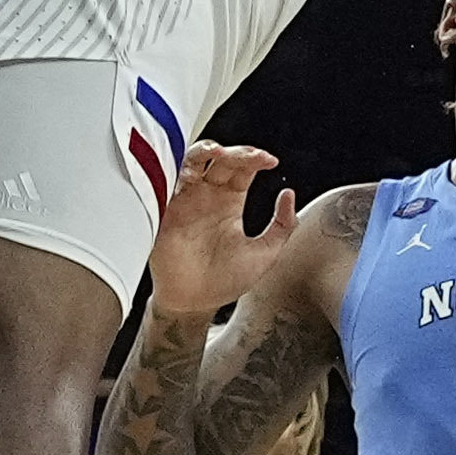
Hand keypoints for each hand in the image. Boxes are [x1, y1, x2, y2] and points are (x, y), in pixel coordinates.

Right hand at [144, 140, 286, 322]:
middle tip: (252, 157)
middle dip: (237, 152)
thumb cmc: (224, 281)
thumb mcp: (265, 253)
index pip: (243, 169)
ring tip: (221, 152)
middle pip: (221, 159)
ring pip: (193, 161)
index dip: (255, 158)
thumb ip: (282, 226)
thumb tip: (289, 195)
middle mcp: (208, 196)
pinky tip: (195, 172)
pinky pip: (169, 181)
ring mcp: (186, 200)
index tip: (270, 161)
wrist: (194, 303)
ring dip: (207, 151)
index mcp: (230, 202)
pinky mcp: (166, 210)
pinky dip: (180, 171)